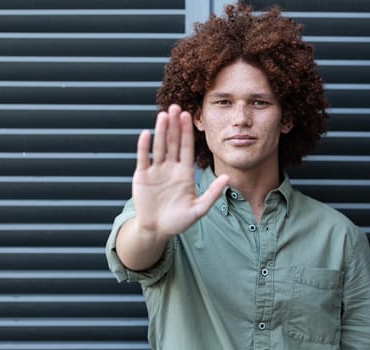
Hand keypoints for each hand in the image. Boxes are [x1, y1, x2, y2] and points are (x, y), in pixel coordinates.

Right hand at [132, 104, 228, 238]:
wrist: (157, 230)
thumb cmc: (179, 221)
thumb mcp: (199, 209)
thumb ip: (212, 193)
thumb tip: (227, 178)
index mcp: (185, 173)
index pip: (187, 148)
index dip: (188, 132)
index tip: (189, 116)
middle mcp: (171, 168)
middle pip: (173, 142)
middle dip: (175, 125)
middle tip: (176, 106)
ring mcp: (156, 170)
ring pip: (159, 146)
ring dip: (161, 130)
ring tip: (163, 114)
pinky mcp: (142, 176)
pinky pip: (144, 158)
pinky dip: (144, 146)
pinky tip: (146, 133)